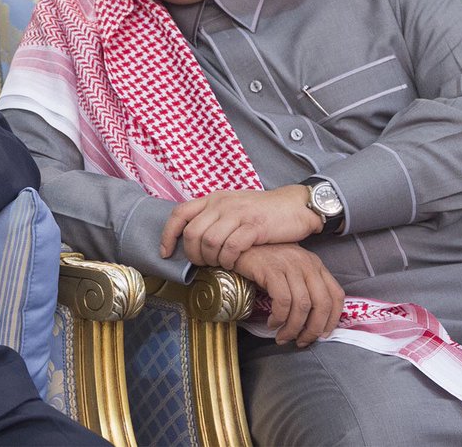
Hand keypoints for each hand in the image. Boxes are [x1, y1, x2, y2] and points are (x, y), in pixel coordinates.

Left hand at [159, 185, 321, 268]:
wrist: (296, 206)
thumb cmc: (263, 212)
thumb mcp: (233, 208)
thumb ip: (213, 218)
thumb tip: (192, 238)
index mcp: (214, 199)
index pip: (180, 214)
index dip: (168, 235)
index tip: (165, 253)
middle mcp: (222, 204)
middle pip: (192, 233)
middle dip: (193, 254)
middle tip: (204, 263)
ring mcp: (238, 214)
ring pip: (209, 242)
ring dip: (211, 259)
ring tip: (220, 263)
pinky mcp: (254, 226)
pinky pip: (231, 247)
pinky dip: (228, 260)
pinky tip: (233, 262)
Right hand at [233, 243, 344, 347]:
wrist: (238, 246)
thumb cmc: (264, 262)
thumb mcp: (291, 270)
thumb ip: (304, 287)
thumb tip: (311, 321)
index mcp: (315, 264)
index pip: (336, 294)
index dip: (332, 319)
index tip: (322, 335)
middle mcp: (306, 263)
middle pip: (322, 303)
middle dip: (313, 329)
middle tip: (301, 341)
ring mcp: (289, 265)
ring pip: (302, 305)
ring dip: (293, 327)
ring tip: (282, 336)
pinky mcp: (271, 269)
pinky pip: (283, 300)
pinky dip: (279, 317)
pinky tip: (272, 322)